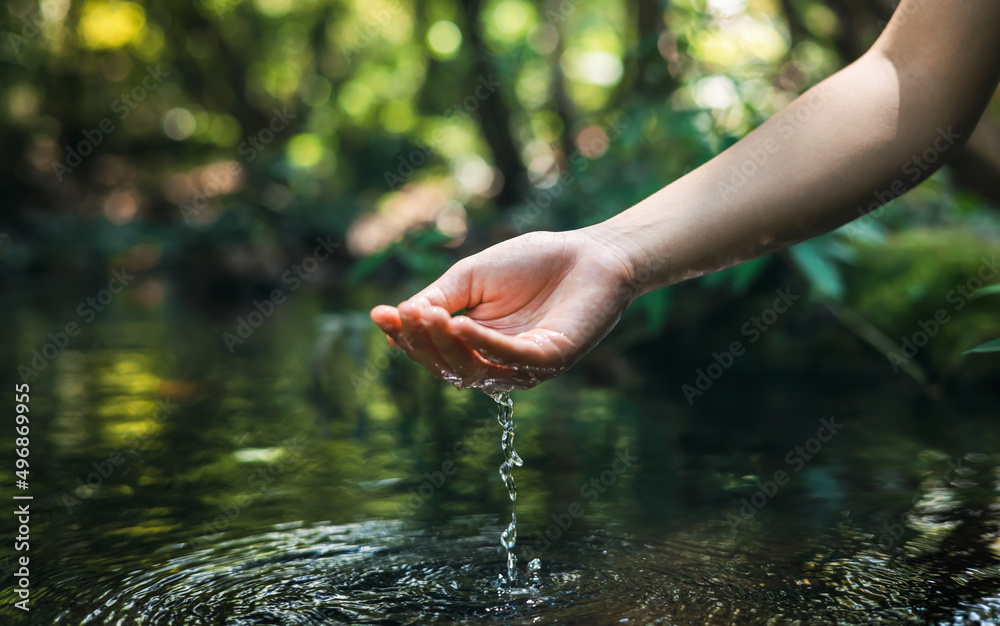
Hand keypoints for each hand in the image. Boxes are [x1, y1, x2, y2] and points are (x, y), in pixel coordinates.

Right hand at [369, 230, 637, 390]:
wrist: (591, 253)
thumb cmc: (533, 264)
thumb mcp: (472, 277)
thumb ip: (439, 298)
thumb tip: (398, 316)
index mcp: (476, 346)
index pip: (433, 352)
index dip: (405, 337)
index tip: (379, 315)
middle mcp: (498, 364)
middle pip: (448, 367)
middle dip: (421, 343)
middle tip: (405, 315)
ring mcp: (525, 367)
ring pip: (474, 370)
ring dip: (446, 346)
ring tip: (427, 317)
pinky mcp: (551, 360)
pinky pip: (511, 358)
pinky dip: (483, 345)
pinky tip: (459, 325)